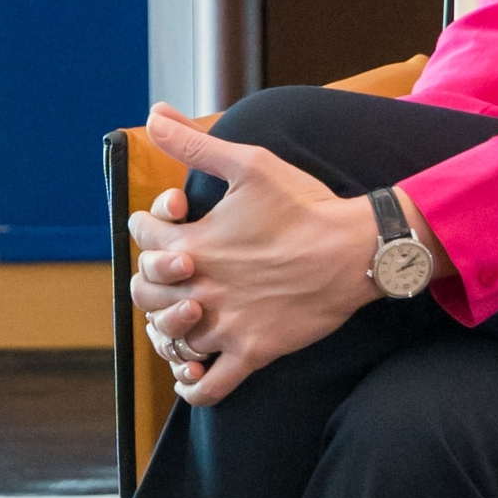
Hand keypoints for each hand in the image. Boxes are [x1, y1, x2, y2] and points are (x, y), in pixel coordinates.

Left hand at [126, 105, 383, 407]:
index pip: (141, 235)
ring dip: (169, 327)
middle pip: (144, 293)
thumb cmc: (304, 205)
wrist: (356, 249)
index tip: (171, 218)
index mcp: (194, 242)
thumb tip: (154, 112)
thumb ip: (194, 144)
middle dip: (150, 279)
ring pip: (171, 338)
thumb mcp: (249, 164)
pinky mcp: (253, 351)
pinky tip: (192, 372)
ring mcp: (225, 323)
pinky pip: (210, 385)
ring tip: (184, 313)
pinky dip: (194, 384)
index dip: (148, 223)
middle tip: (173, 272)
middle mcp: (201, 287)